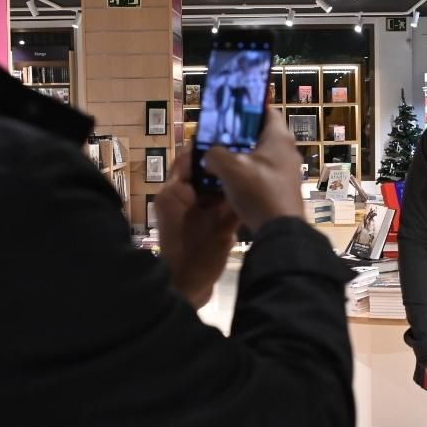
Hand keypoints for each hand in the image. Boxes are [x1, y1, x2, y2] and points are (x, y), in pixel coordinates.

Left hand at [157, 145, 239, 306]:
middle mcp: (176, 196)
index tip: (232, 135)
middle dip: (222, 162)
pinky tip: (246, 195)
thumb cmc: (196, 259)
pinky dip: (224, 198)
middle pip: (200, 170)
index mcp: (174, 192)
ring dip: (225, 180)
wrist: (186, 291)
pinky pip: (209, 202)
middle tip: (249, 152)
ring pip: (206, 186)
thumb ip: (233, 204)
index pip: (189, 157)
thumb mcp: (219, 230)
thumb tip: (248, 178)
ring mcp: (185, 210)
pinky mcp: (193, 223)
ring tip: (251, 169)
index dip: (208, 145)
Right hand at [202, 107, 304, 230]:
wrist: (280, 231)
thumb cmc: (258, 191)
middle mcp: (287, 150)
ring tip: (220, 157)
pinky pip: (263, 172)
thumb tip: (209, 154)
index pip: (266, 110)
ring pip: (261, 154)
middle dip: (239, 133)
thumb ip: (215, 154)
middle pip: (261, 132)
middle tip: (218, 136)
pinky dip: (247, 171)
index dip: (247, 107)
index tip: (228, 111)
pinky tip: (230, 179)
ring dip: (242, 154)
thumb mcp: (230, 168)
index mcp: (279, 137)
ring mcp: (287, 170)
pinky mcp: (283, 187)